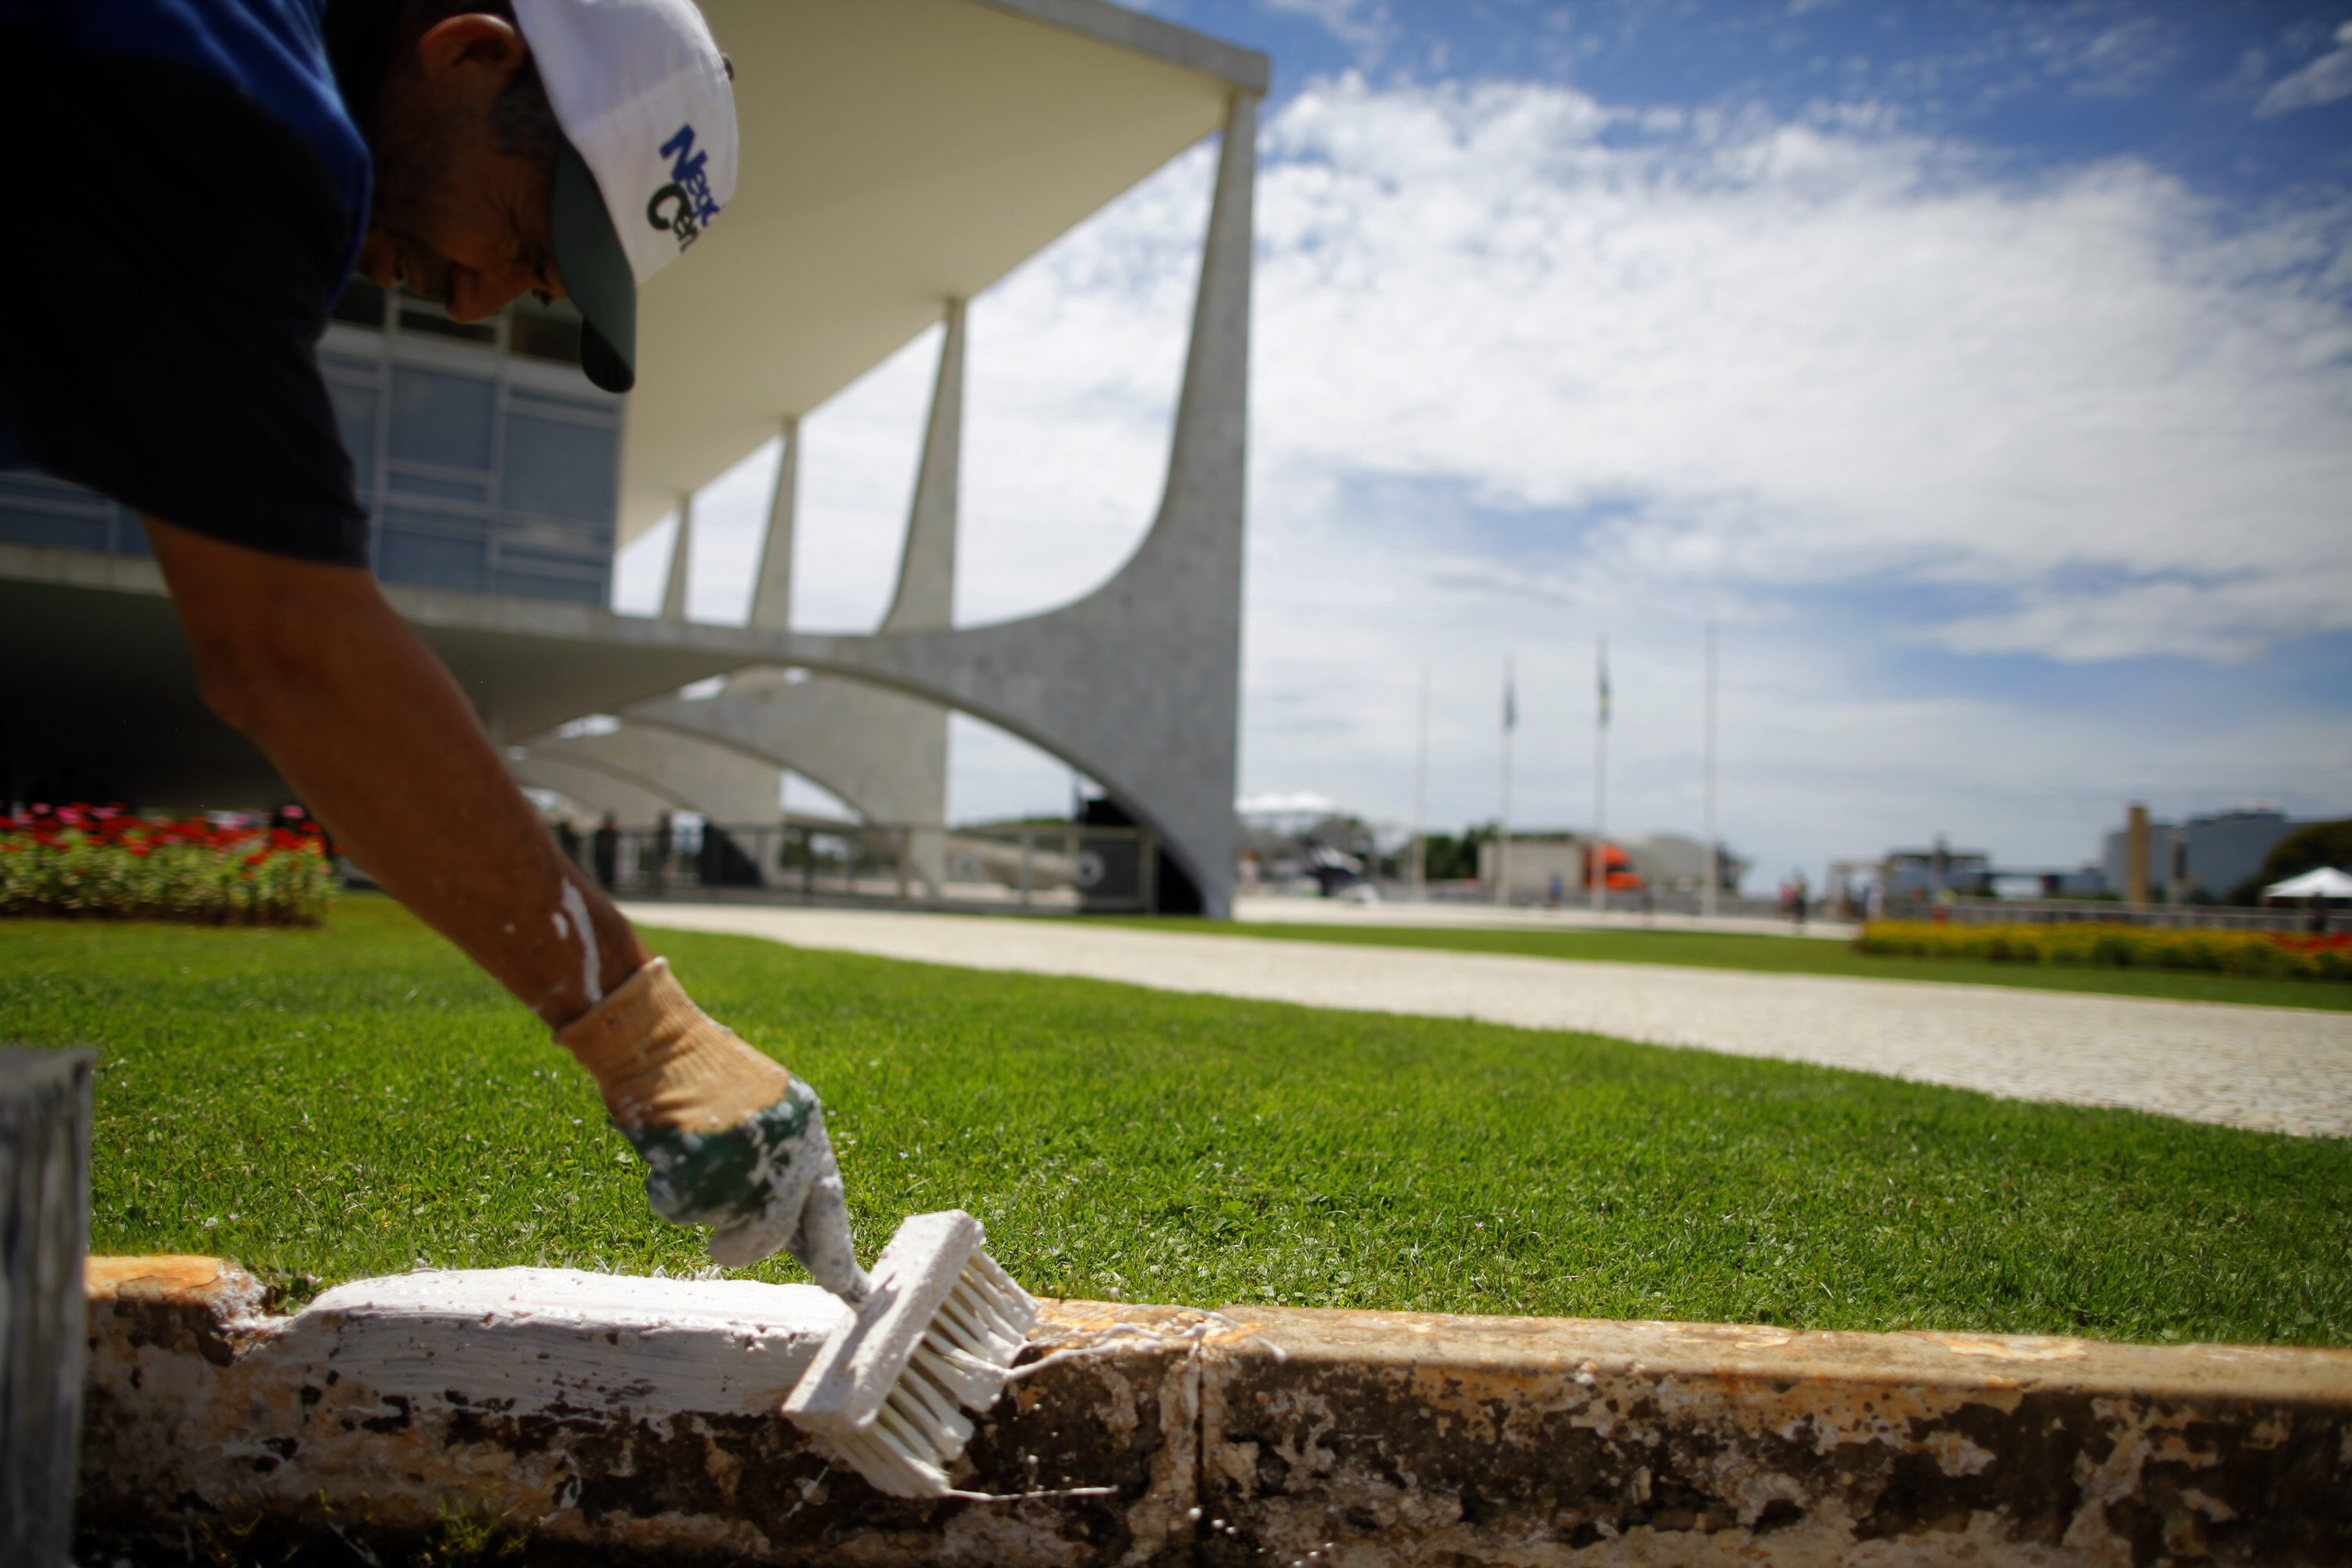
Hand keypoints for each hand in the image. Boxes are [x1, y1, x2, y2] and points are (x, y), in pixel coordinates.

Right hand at [620, 1077, 870, 1292]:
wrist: (660, 1037)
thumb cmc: (703, 1074)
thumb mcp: (763, 1115)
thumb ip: (779, 1167)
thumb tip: (792, 1236)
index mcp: (809, 1126)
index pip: (831, 1203)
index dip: (837, 1254)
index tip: (855, 1294)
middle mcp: (789, 1144)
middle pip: (778, 1230)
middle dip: (748, 1249)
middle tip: (722, 1253)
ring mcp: (748, 1156)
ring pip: (726, 1223)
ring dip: (702, 1208)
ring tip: (687, 1167)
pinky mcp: (705, 1165)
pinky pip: (684, 1209)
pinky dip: (669, 1191)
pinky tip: (667, 1151)